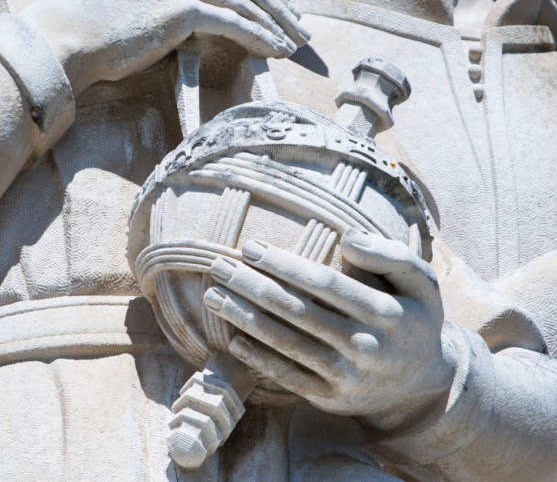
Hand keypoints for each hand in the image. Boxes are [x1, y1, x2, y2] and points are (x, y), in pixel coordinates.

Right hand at [19, 0, 308, 95]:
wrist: (70, 36)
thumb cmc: (98, 25)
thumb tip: (193, 13)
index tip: (284, 5)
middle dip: (280, 3)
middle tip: (299, 26)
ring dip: (276, 23)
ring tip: (295, 44)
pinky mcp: (180, 8)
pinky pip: (233, 21)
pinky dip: (259, 36)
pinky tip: (275, 50)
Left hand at [203, 229, 454, 427]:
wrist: (423, 385)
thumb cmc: (414, 319)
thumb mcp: (421, 282)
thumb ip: (390, 256)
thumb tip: (347, 237)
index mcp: (385, 313)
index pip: (324, 283)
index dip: (284, 265)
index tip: (251, 248)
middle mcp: (364, 346)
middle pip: (296, 311)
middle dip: (252, 287)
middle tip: (218, 267)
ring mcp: (345, 376)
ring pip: (286, 343)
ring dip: (244, 319)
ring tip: (213, 297)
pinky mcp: (331, 398)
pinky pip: (288, 377)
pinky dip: (259, 359)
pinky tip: (234, 338)